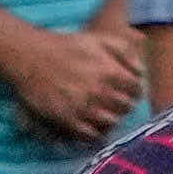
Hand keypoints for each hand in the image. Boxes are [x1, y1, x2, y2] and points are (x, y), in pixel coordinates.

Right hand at [0, 27, 141, 155]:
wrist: (31, 56)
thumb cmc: (67, 46)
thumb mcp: (99, 39)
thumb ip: (125, 52)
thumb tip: (141, 71)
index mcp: (110, 72)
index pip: (137, 90)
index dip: (134, 90)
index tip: (128, 90)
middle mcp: (100, 92)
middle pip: (126, 108)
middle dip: (124, 104)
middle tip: (116, 101)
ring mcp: (84, 108)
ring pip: (112, 123)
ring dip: (111, 118)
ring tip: (104, 111)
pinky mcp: (68, 120)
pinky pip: (91, 134)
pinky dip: (95, 132)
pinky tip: (92, 123)